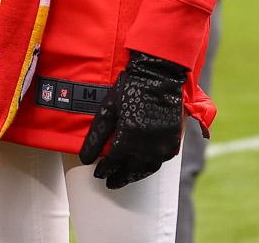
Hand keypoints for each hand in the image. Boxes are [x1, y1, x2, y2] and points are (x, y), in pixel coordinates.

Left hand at [77, 50, 187, 188]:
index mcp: (129, 137)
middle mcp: (148, 144)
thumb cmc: (129, 88)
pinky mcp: (173, 139)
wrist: (159, 74)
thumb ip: (95, 137)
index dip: (104, 170)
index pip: (113, 162)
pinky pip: (162, 160)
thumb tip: (84, 159)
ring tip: (126, 177)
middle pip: (131, 170)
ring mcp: (163, 143)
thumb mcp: (107, 110)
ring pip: (148, 168)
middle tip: (110, 183)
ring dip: (135, 175)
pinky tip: (144, 165)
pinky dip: (151, 166)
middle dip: (119, 178)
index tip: (98, 174)